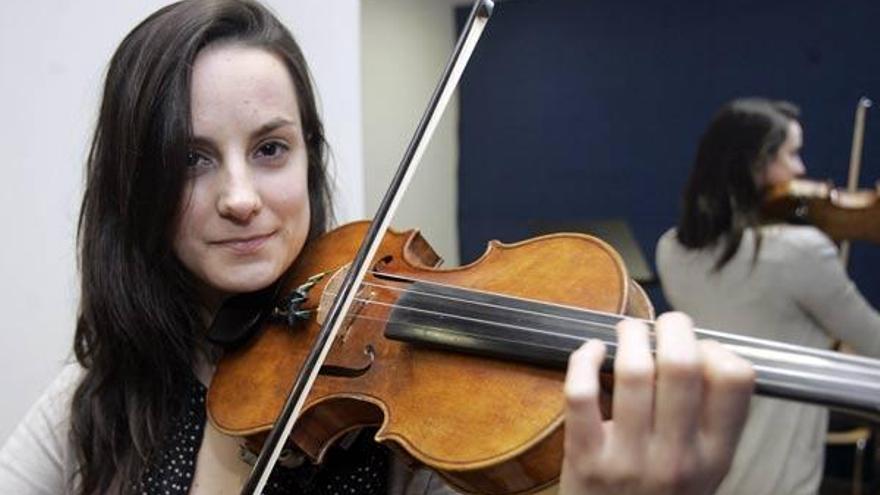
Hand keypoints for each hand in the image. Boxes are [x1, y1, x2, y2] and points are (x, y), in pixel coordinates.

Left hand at [559, 312, 753, 494]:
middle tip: (662, 323)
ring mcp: (630, 460)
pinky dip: (584, 360)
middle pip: (681, 364)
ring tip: (626, 331)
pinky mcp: (586, 459)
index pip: (735, 379)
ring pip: (633, 372)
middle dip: (671, 327)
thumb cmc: (661, 494)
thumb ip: (710, 418)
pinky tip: (591, 351)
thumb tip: (699, 346)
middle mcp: (679, 457)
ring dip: (628, 335)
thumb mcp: (705, 468)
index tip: (698, 348)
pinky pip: (582, 394)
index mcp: (716, 455)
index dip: (715, 349)